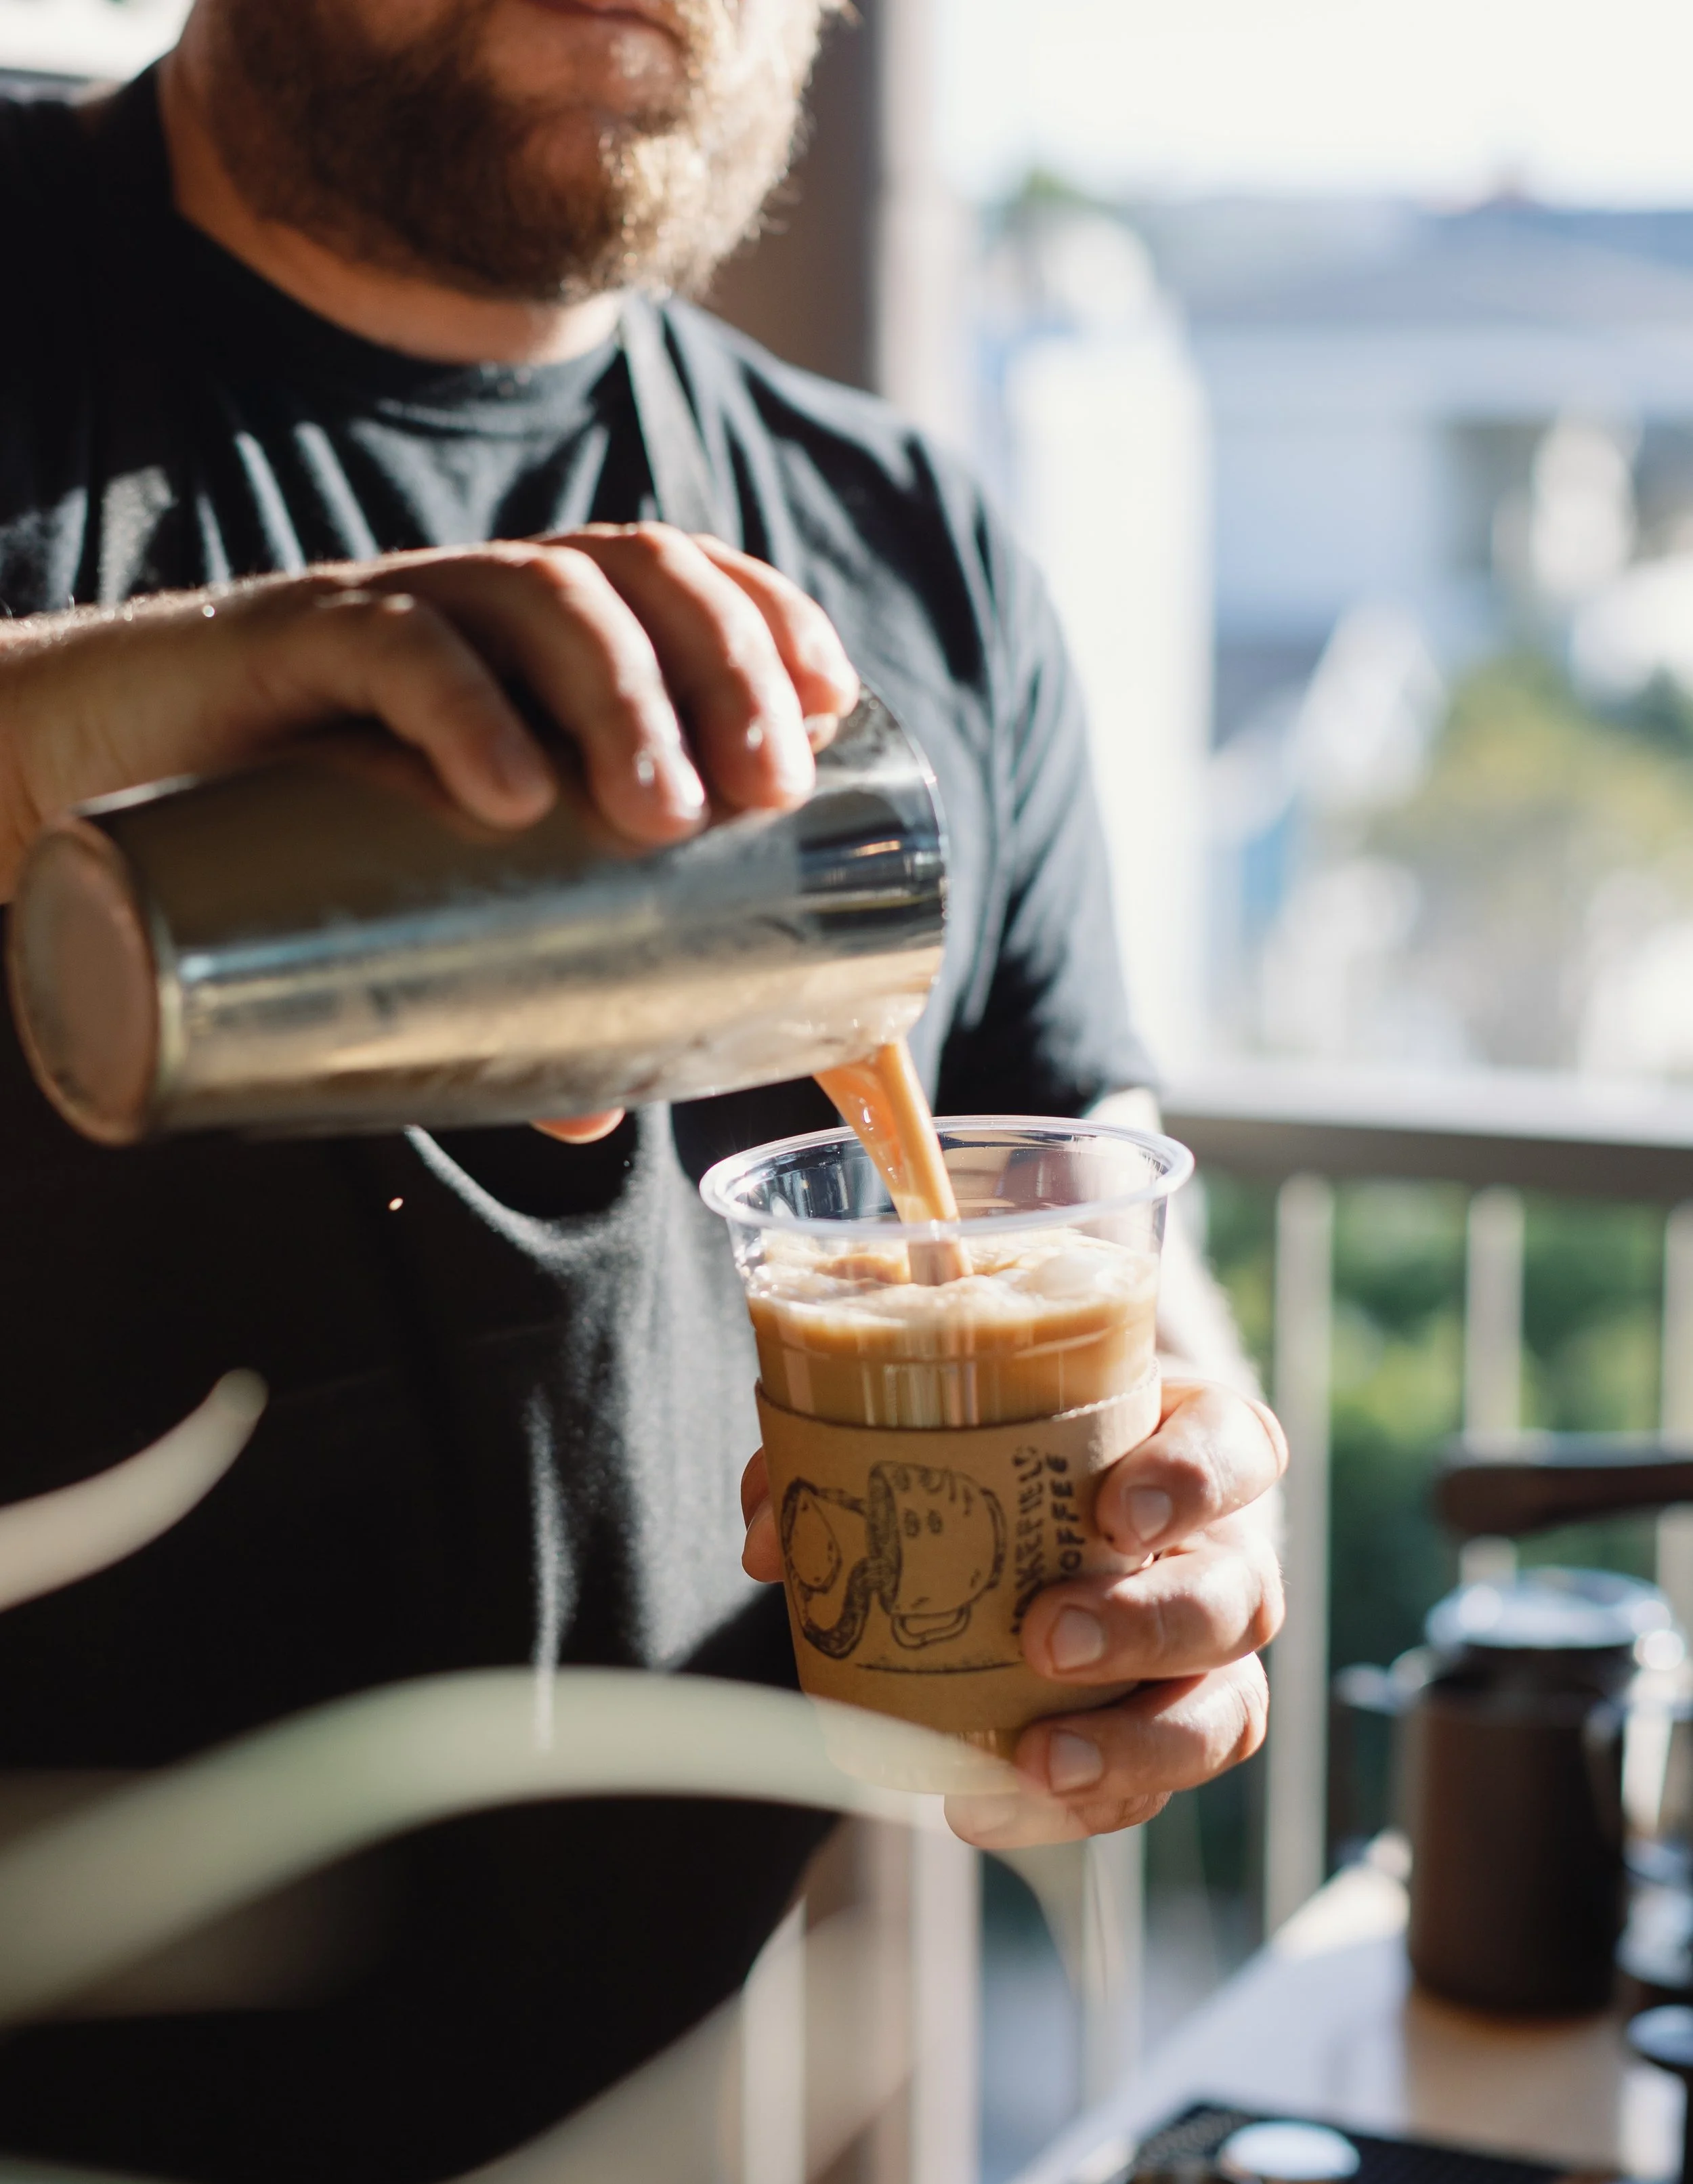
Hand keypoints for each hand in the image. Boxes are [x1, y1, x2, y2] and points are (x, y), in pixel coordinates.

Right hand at [0, 530, 857, 1137]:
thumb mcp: (417, 903)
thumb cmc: (277, 837)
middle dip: (719, 671)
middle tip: (762, 791)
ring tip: (665, 810)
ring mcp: (378, 616)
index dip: (760, 616)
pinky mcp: (281, 651)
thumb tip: (598, 1115)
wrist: (79, 778)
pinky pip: (387, 647)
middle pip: (625, 580)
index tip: (831, 701)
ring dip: (619, 694)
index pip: (667, 577)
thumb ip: (503, 995)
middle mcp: (464, 605)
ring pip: (529, 596)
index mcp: (517, 643)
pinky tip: (511, 790)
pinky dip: (461, 709)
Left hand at [740, 1379, 1285, 1847]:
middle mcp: (1220, 1553)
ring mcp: (1202, 1658)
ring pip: (1224, 1713)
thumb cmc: (997, 1442)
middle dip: (1152, 1626)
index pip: (1239, 1448)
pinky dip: (1077, 1810)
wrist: (1014, 1513)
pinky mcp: (1159, 1733)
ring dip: (1135, 1747)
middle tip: (1047, 1639)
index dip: (1195, 1480)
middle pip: (1243, 1596)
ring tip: (1037, 1761)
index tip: (1113, 1513)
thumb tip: (771, 1537)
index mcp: (1188, 1444)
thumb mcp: (941, 1410)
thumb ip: (851, 1441)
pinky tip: (990, 1811)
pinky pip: (1148, 1789)